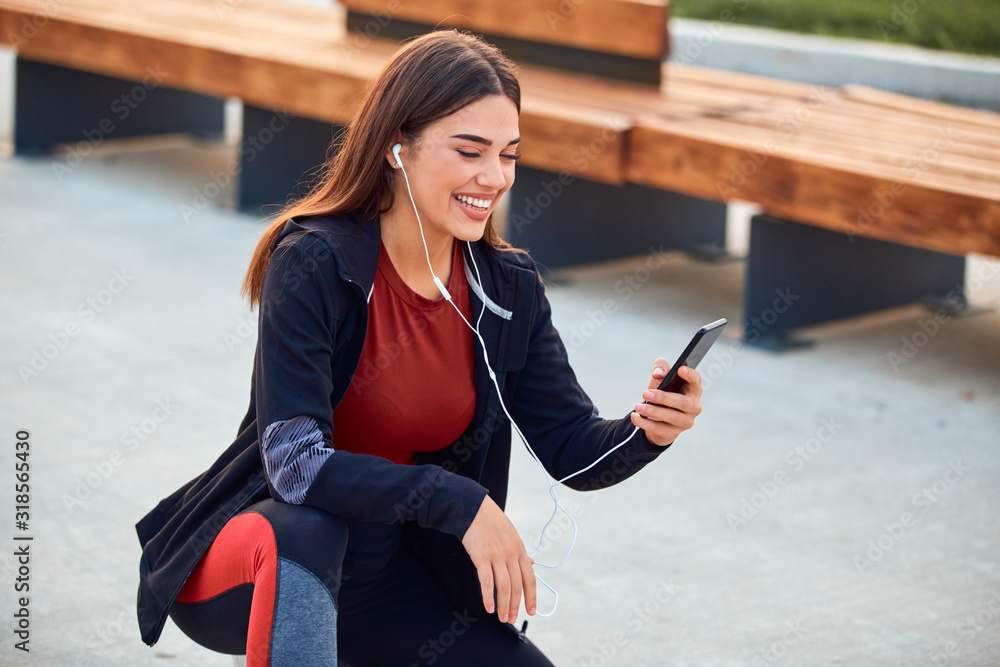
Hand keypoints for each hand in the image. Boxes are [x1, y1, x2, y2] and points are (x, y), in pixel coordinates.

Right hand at [461, 494, 536, 623]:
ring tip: (503, 618)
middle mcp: (511, 554)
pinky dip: (489, 597)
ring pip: (504, 586)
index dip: (531, 597)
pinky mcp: (481, 557)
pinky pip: (487, 582)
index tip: (531, 611)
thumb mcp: (511, 534)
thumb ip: (520, 551)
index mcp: (520, 549)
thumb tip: (531, 563)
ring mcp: (497, 555)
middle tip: (512, 619)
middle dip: (516, 605)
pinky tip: (489, 607)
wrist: (472, 508)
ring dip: (504, 605)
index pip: (530, 578)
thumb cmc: (491, 522)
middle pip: (517, 586)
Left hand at [630, 357, 702, 446]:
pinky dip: (645, 423)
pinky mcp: (674, 433)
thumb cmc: (663, 392)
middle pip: (683, 402)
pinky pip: (660, 429)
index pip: (696, 380)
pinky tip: (636, 417)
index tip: (680, 369)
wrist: (656, 417)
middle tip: (645, 393)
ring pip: (672, 417)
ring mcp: (685, 421)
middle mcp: (693, 406)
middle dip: (663, 398)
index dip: (690, 375)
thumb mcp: (661, 378)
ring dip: (653, 411)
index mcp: (693, 390)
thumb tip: (658, 373)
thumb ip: (661, 369)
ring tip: (638, 407)